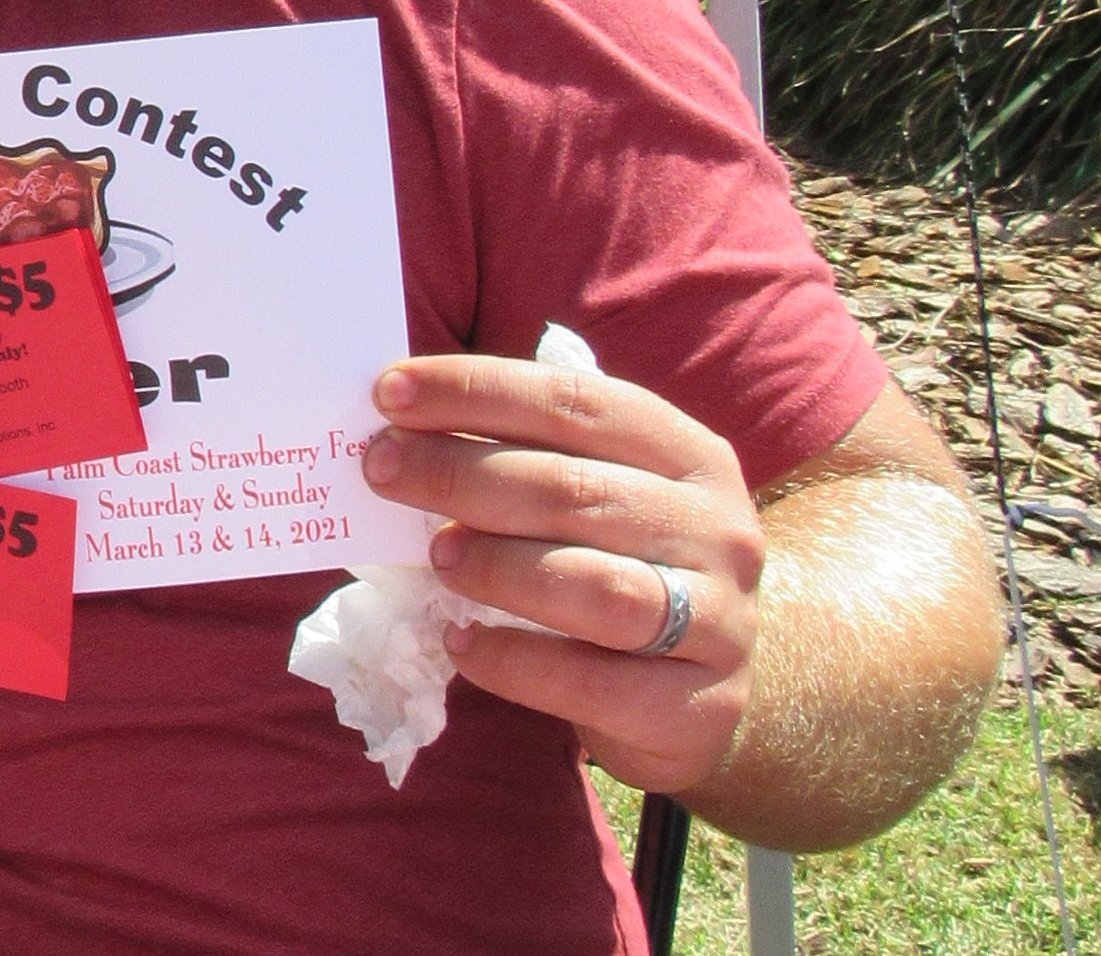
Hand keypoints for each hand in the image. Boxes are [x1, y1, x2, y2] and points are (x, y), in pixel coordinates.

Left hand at [360, 353, 763, 796]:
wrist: (713, 694)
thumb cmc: (627, 566)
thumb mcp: (600, 496)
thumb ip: (526, 456)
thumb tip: (403, 424)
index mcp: (690, 456)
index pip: (576, 403)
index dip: (478, 390)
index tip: (390, 392)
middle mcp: (718, 531)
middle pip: (575, 490)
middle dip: (461, 473)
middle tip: (382, 469)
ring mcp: (718, 623)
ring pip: (595, 587)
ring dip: (498, 566)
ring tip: (436, 556)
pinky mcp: (696, 710)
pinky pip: (593, 683)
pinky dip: (515, 661)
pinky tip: (460, 643)